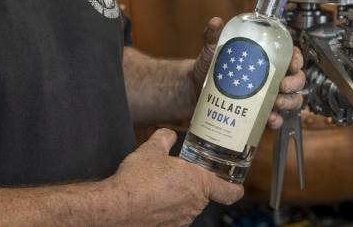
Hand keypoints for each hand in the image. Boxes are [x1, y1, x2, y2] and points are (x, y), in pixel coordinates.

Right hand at [106, 129, 242, 225]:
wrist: (116, 207)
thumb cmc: (138, 179)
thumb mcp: (151, 150)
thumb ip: (164, 138)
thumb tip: (168, 134)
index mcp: (199, 184)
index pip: (230, 192)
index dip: (235, 188)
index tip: (235, 185)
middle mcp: (194, 205)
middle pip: (202, 196)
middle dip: (192, 187)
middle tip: (176, 177)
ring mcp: (181, 221)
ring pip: (186, 207)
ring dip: (177, 199)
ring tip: (157, 188)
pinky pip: (171, 218)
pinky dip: (164, 211)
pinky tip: (149, 201)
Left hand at [190, 18, 305, 130]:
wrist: (197, 90)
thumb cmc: (211, 66)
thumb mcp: (214, 49)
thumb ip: (214, 35)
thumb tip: (215, 22)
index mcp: (268, 57)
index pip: (292, 55)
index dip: (297, 59)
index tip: (292, 64)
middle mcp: (273, 76)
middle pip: (297, 79)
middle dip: (295, 83)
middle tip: (283, 85)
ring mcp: (268, 95)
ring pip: (292, 99)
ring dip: (289, 102)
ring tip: (277, 103)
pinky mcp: (261, 113)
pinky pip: (277, 118)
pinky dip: (277, 120)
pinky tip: (271, 119)